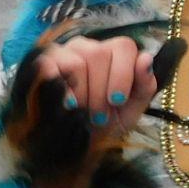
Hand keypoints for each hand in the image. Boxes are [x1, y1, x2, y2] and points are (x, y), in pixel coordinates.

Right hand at [35, 36, 157, 137]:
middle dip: (100, 93)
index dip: (122, 74)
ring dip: (82, 95)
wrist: (78, 141)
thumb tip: (146, 58)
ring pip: (76, 63)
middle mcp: (89, 46)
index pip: (123, 46)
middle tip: (100, 116)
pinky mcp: (43, 64)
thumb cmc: (109, 121)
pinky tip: (67, 105)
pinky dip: (61, 90)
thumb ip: (144, 85)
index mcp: (116, 52)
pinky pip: (50, 68)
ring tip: (83, 112)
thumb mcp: (133, 109)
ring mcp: (64, 52)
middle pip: (98, 54)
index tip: (117, 101)